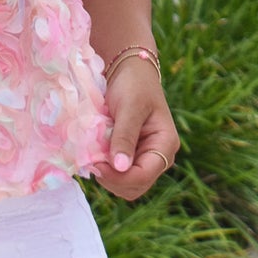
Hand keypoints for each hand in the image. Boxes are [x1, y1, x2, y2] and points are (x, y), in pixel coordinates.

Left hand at [89, 55, 179, 201]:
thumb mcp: (129, 107)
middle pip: (135, 186)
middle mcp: (157, 156)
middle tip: (92, 159)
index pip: (144, 175)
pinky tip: (95, 153)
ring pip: (124, 185)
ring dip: (106, 175)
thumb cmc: (133, 84)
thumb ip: (125, 136)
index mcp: (165, 144)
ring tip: (93, 153)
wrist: (128, 71)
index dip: (119, 177)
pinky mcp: (130, 156)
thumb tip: (120, 167)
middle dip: (112, 179)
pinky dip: (104, 168)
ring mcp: (143, 158)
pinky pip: (117, 174)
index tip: (96, 164)